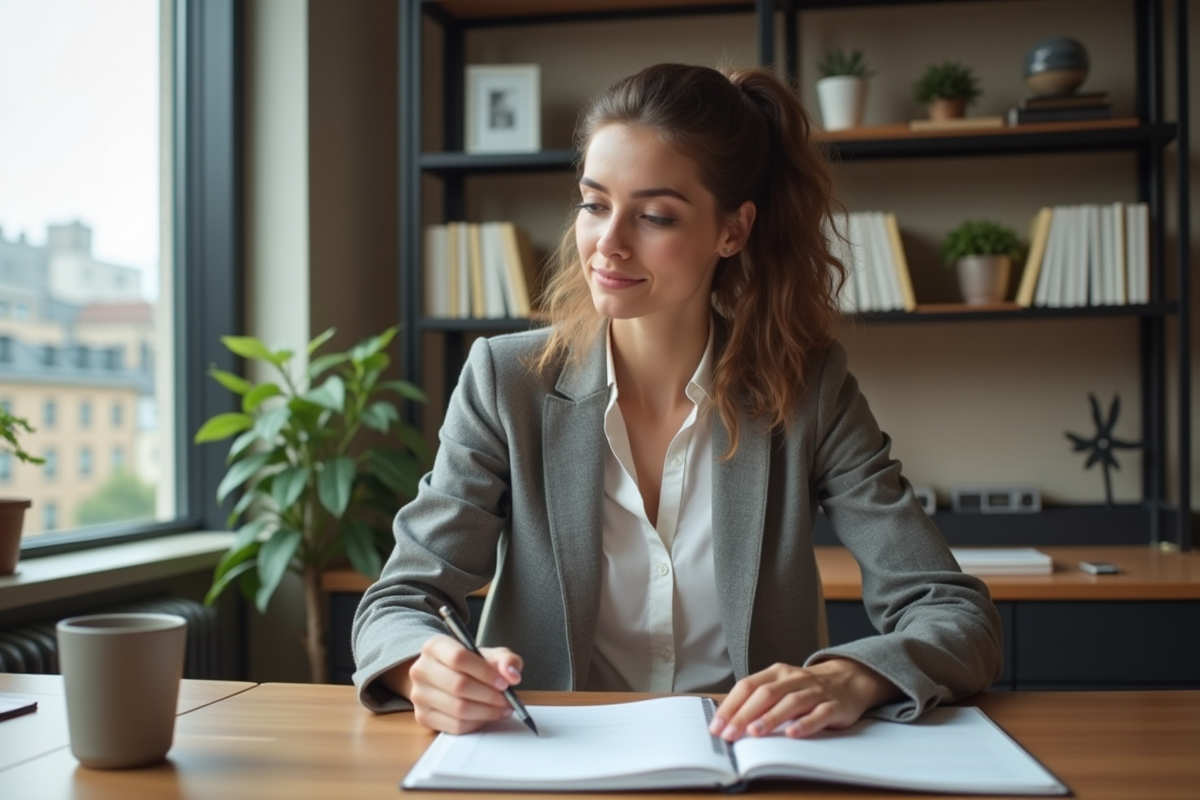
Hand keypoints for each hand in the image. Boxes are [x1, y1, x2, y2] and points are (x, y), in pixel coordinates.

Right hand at [384, 633, 523, 733]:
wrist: (445, 676)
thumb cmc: (469, 665)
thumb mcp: (489, 655)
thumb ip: (505, 660)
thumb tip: (512, 675)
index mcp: (434, 646)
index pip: (459, 658)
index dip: (485, 672)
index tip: (504, 683)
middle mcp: (421, 669)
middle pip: (458, 685)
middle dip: (489, 695)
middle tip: (507, 700)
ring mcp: (419, 695)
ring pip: (458, 709)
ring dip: (486, 712)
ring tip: (502, 709)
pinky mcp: (423, 717)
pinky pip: (454, 726)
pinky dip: (476, 723)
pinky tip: (487, 716)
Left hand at [709, 658, 899, 740]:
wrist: (849, 679)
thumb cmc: (807, 688)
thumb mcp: (782, 686)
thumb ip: (759, 700)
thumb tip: (728, 720)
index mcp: (777, 673)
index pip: (748, 686)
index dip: (731, 706)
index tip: (717, 726)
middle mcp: (795, 679)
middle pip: (766, 694)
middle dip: (744, 715)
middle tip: (730, 734)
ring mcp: (816, 692)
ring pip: (791, 702)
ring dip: (771, 718)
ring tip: (755, 733)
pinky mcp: (835, 706)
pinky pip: (819, 714)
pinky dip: (805, 724)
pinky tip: (792, 734)